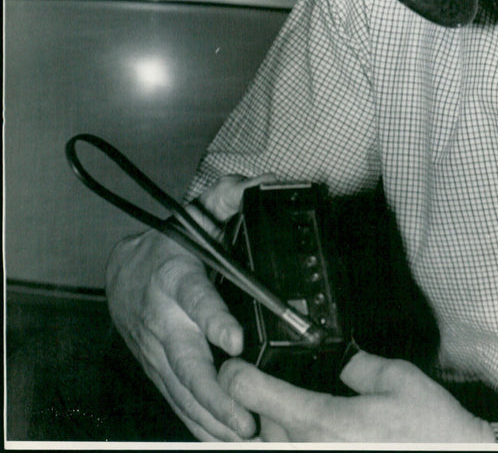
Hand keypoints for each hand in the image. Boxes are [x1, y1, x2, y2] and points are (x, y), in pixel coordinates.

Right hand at [105, 173, 272, 440]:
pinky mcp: (158, 371)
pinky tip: (223, 439)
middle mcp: (163, 320)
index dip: (214, 320)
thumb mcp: (197, 216)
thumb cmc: (170, 246)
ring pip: (182, 391)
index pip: (196, 299)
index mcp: (175, 278)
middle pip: (186, 362)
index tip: (235, 341)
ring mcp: (157, 351)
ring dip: (211, 418)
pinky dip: (198, 424)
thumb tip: (257, 185)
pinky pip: (177, 402)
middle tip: (246, 418)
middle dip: (216, 394)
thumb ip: (227, 199)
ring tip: (244, 436)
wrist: (124, 273)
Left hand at [218, 350, 495, 442]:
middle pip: (260, 425)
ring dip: (279, 431)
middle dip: (264, 405)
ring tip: (299, 416)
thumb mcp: (398, 379)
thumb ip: (359, 365)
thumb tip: (341, 362)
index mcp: (324, 420)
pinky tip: (317, 435)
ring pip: (274, 448)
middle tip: (280, 387)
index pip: (256, 394)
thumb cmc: (431, 431)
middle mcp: (311, 450)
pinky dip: (296, 444)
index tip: (231, 366)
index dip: (236, 375)